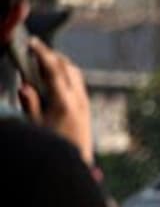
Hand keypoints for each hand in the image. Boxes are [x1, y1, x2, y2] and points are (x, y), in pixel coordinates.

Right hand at [19, 38, 93, 165]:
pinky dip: (67, 73)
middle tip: (36, 49)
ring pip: (75, 74)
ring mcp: (85, 104)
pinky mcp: (87, 108)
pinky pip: (78, 83)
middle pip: (67, 67)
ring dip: (61, 63)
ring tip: (44, 59)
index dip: (42, 54)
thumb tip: (24, 86)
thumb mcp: (36, 127)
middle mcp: (79, 101)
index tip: (32, 43)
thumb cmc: (55, 147)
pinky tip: (55, 76)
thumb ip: (30, 105)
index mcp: (64, 103)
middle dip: (52, 55)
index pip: (54, 71)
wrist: (78, 163)